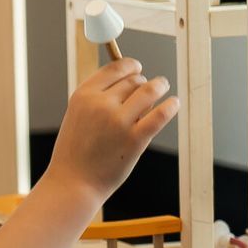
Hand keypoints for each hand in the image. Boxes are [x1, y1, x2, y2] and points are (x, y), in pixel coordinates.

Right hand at [46, 58, 178, 202]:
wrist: (73, 182)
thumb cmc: (76, 152)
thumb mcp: (78, 115)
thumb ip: (98, 98)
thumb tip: (129, 82)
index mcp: (84, 95)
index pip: (114, 68)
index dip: (130, 66)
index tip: (138, 68)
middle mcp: (101, 104)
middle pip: (133, 80)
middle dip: (143, 82)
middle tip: (150, 87)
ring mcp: (118, 122)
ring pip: (148, 91)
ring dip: (159, 86)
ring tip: (164, 87)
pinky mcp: (134, 140)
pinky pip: (160, 115)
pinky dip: (170, 106)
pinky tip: (175, 103)